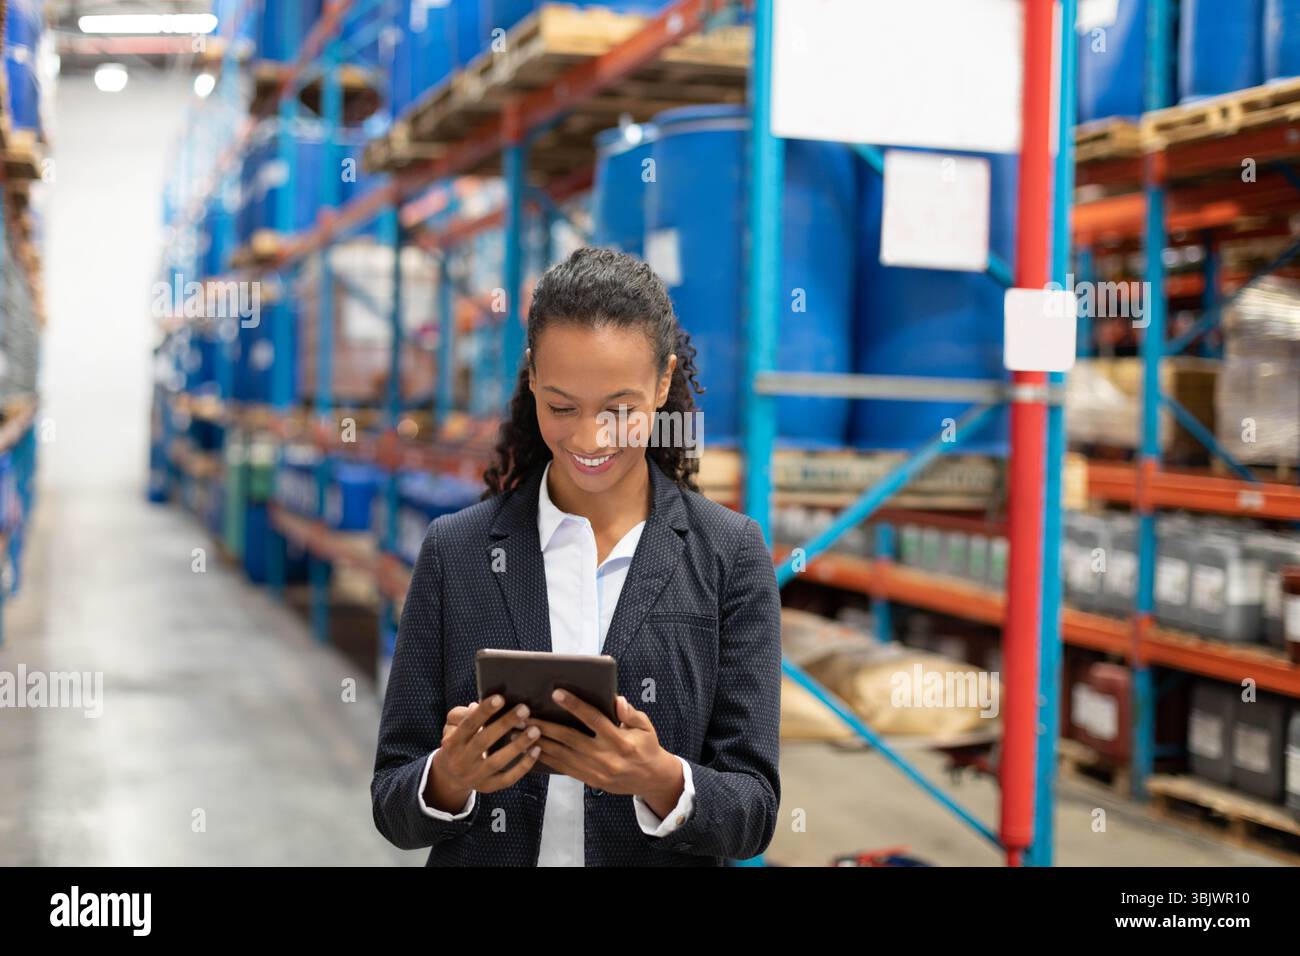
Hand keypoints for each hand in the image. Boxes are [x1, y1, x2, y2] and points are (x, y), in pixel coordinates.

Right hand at [426, 695, 541, 810]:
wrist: (450, 777)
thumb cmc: (457, 743)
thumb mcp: (451, 727)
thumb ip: (461, 715)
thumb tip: (477, 705)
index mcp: (453, 742)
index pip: (468, 725)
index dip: (483, 712)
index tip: (500, 698)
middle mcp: (462, 760)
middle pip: (483, 741)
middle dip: (504, 724)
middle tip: (524, 709)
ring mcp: (475, 776)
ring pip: (497, 761)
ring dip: (517, 745)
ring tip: (535, 730)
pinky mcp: (488, 787)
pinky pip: (508, 778)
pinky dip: (523, 766)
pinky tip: (536, 750)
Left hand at [525, 692, 683, 814]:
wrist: (651, 779)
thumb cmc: (647, 746)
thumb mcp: (646, 727)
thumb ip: (630, 714)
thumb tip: (616, 700)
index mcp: (620, 741)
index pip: (593, 720)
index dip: (575, 706)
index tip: (556, 693)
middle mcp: (605, 757)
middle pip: (569, 739)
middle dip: (545, 726)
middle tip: (523, 715)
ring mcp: (595, 771)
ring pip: (561, 755)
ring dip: (538, 743)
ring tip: (518, 731)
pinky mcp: (589, 780)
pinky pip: (563, 768)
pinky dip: (546, 759)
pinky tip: (530, 749)